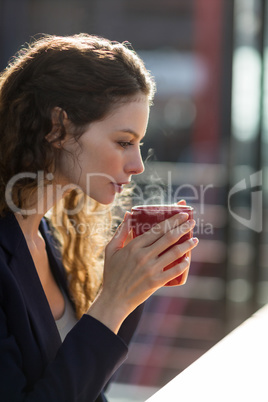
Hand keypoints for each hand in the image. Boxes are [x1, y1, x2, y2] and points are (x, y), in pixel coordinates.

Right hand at [88, 211, 197, 332]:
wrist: (113, 299)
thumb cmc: (112, 273)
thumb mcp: (111, 249)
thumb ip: (121, 231)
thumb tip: (128, 214)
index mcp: (134, 246)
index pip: (157, 229)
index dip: (172, 220)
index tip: (182, 214)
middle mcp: (144, 256)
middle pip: (169, 238)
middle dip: (183, 227)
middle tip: (192, 222)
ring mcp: (151, 269)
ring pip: (174, 253)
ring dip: (187, 244)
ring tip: (195, 239)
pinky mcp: (156, 282)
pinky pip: (174, 271)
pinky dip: (183, 264)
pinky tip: (188, 259)